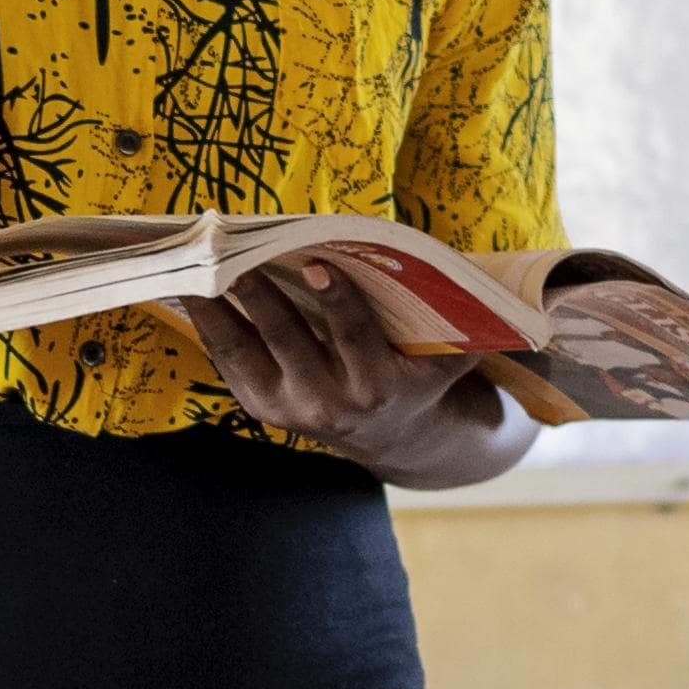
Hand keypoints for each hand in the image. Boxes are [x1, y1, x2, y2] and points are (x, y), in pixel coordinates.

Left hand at [177, 262, 504, 477]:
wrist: (393, 436)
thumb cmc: (419, 374)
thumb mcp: (448, 357)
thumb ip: (468, 325)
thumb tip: (501, 288)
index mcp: (377, 386)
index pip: (354, 336)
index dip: (337, 300)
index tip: (319, 262)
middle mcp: (330, 402)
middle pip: (288, 338)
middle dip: (261, 292)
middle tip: (236, 252)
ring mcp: (289, 407)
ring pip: (244, 349)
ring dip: (216, 306)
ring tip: (194, 264)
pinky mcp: (260, 406)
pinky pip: (227, 359)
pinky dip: (206, 322)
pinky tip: (187, 286)